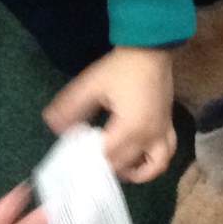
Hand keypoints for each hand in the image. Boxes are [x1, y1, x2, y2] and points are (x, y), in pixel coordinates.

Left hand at [44, 45, 176, 181]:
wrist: (150, 50)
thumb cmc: (120, 68)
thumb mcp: (90, 85)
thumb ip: (70, 107)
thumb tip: (54, 127)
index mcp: (130, 127)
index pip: (106, 157)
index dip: (88, 162)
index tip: (73, 161)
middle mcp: (149, 136)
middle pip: (125, 165)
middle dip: (105, 168)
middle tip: (86, 165)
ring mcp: (162, 134)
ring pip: (153, 168)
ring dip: (134, 173)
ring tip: (116, 168)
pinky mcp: (168, 128)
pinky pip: (166, 155)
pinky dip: (154, 164)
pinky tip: (138, 160)